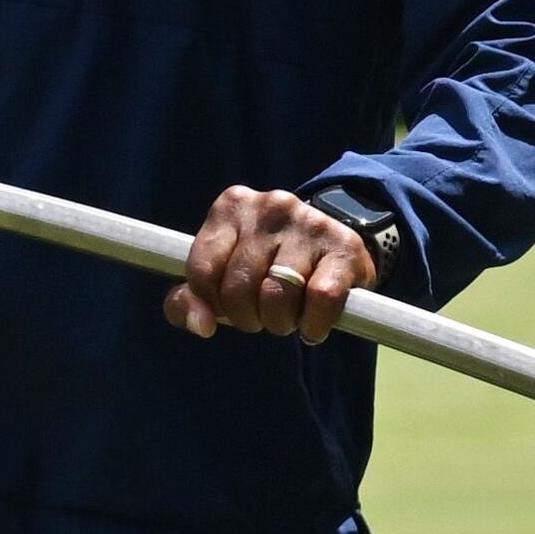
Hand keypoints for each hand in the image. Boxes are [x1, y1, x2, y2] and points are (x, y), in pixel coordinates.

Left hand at [170, 186, 380, 343]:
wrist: (335, 247)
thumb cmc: (268, 266)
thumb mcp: (222, 274)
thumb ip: (189, 301)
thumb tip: (202, 325)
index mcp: (231, 206)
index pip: (202, 271)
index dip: (213, 303)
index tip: (229, 306)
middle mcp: (270, 206)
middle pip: (239, 287)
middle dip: (248, 317)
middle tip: (262, 316)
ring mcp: (309, 223)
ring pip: (278, 295)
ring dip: (280, 323)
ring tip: (288, 318)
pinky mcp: (345, 246)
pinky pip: (321, 298)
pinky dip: (314, 325)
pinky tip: (313, 326)